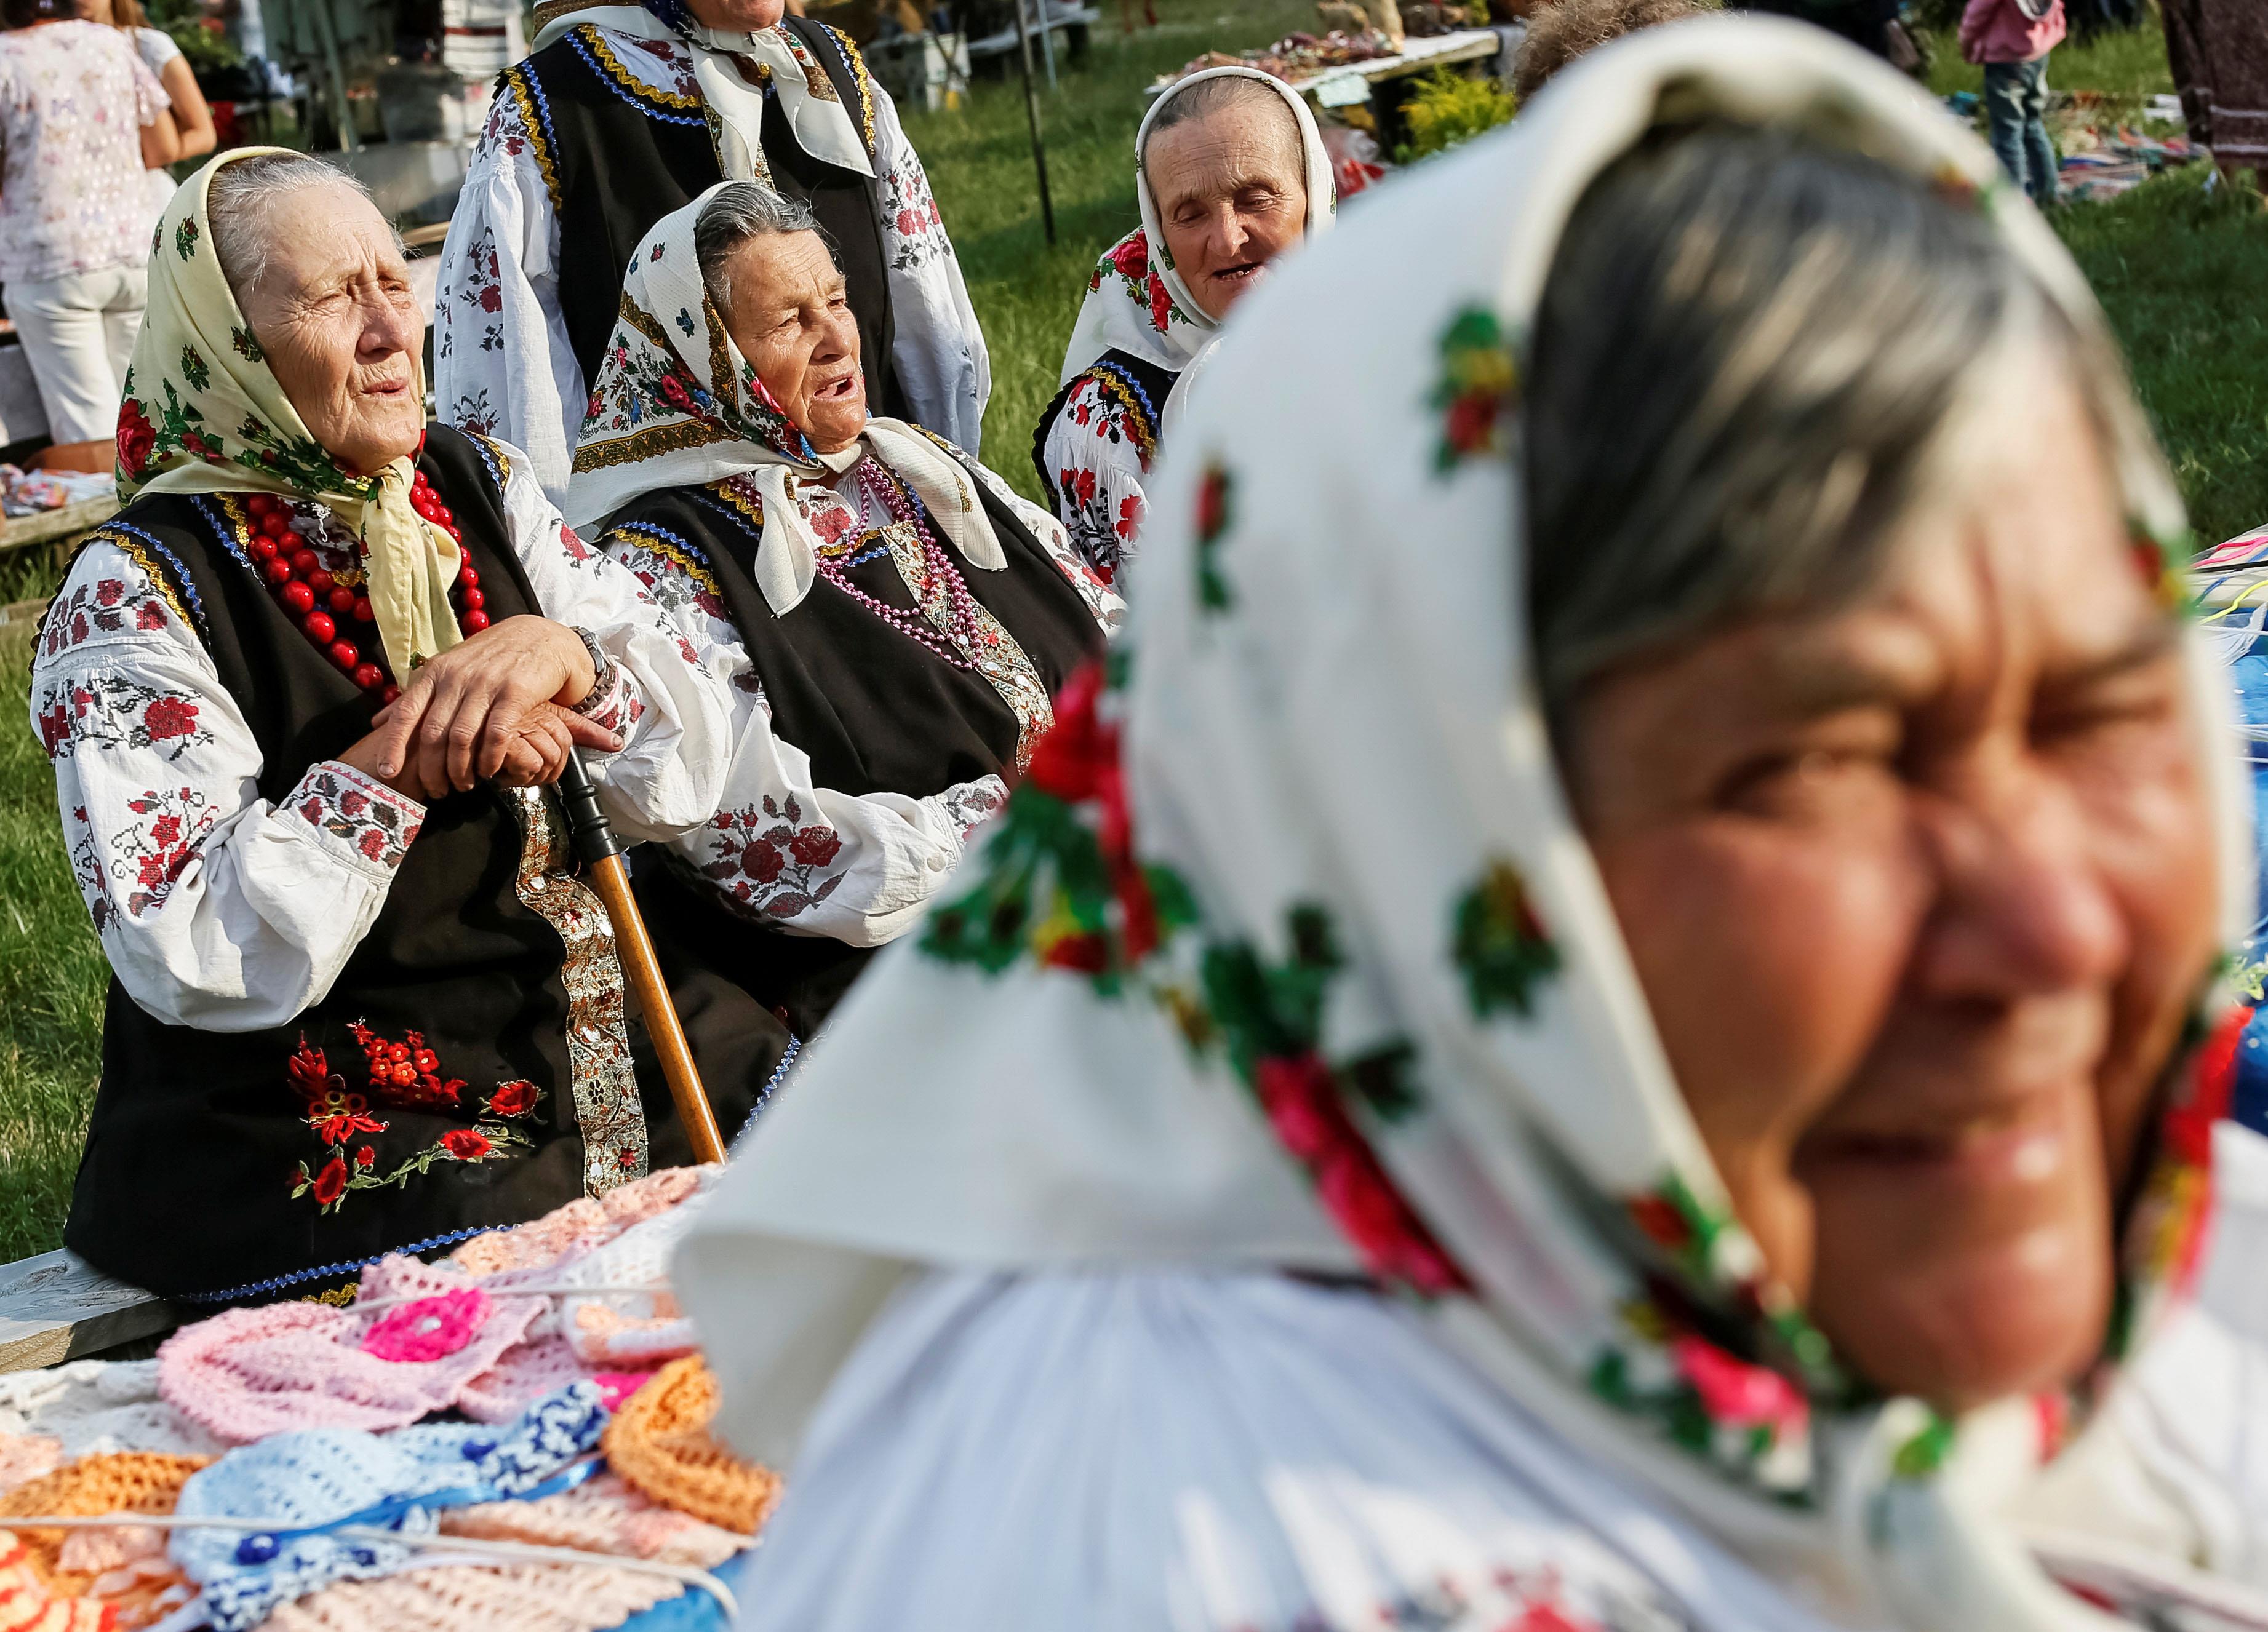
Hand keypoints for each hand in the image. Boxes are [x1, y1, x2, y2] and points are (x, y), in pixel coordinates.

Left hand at [362, 616, 620, 796]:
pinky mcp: (516, 692)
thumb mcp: (451, 669)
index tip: (388, 772)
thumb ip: (418, 696)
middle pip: (432, 733)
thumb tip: (378, 721)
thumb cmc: (496, 659)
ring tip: (464, 785)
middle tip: (437, 790)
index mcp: (437, 672)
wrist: (545, 638)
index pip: (406, 712)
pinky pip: (496, 735)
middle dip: (431, 770)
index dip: (393, 745)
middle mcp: (457, 676)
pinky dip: (489, 759)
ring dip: (460, 770)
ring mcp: (486, 683)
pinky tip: (490, 771)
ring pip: (461, 738)